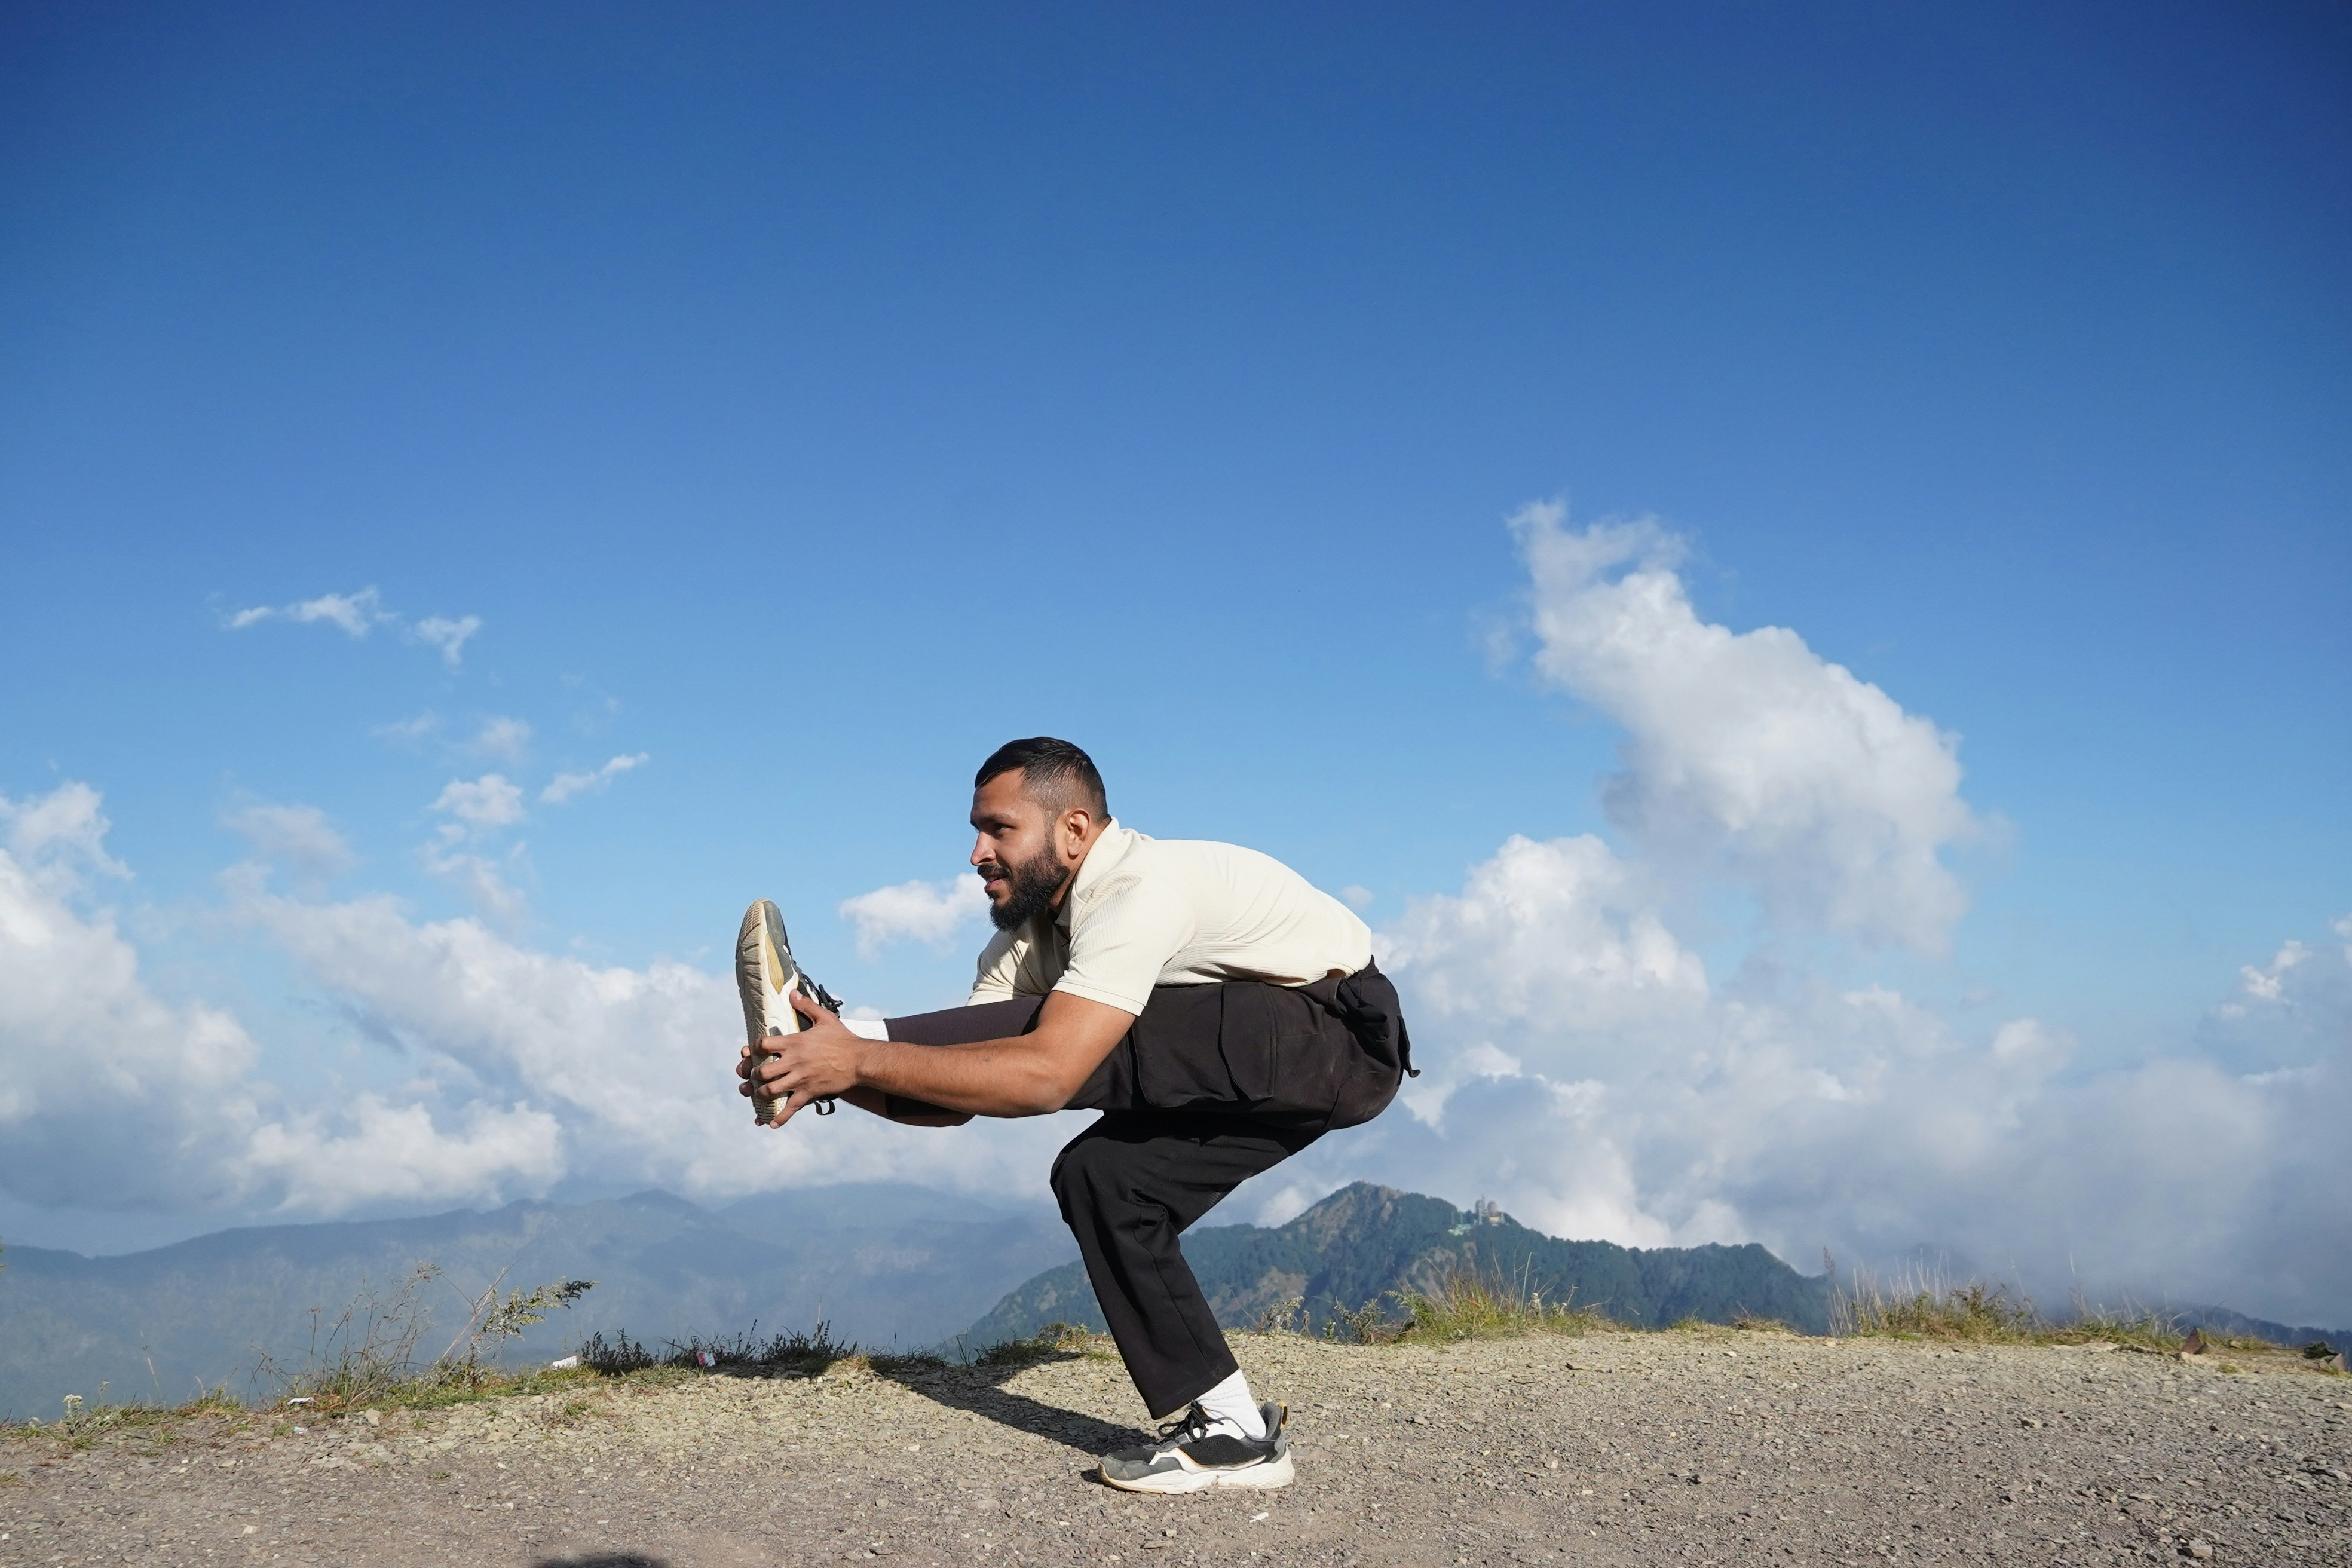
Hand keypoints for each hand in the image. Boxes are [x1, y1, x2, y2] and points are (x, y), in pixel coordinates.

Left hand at [735, 990, 865, 1125]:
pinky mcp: (809, 1093)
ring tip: (759, 1093)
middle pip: (761, 1072)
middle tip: (754, 1075)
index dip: (754, 1049)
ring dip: (760, 1094)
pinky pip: (790, 1108)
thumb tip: (792, 993)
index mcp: (795, 1043)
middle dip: (753, 1075)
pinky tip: (771, 1123)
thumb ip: (806, 1006)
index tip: (753, 1051)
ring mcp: (801, 1079)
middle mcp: (794, 1062)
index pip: (763, 1045)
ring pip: (770, 1091)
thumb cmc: (843, 1039)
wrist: (860, 1060)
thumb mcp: (825, 1019)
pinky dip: (779, 1117)